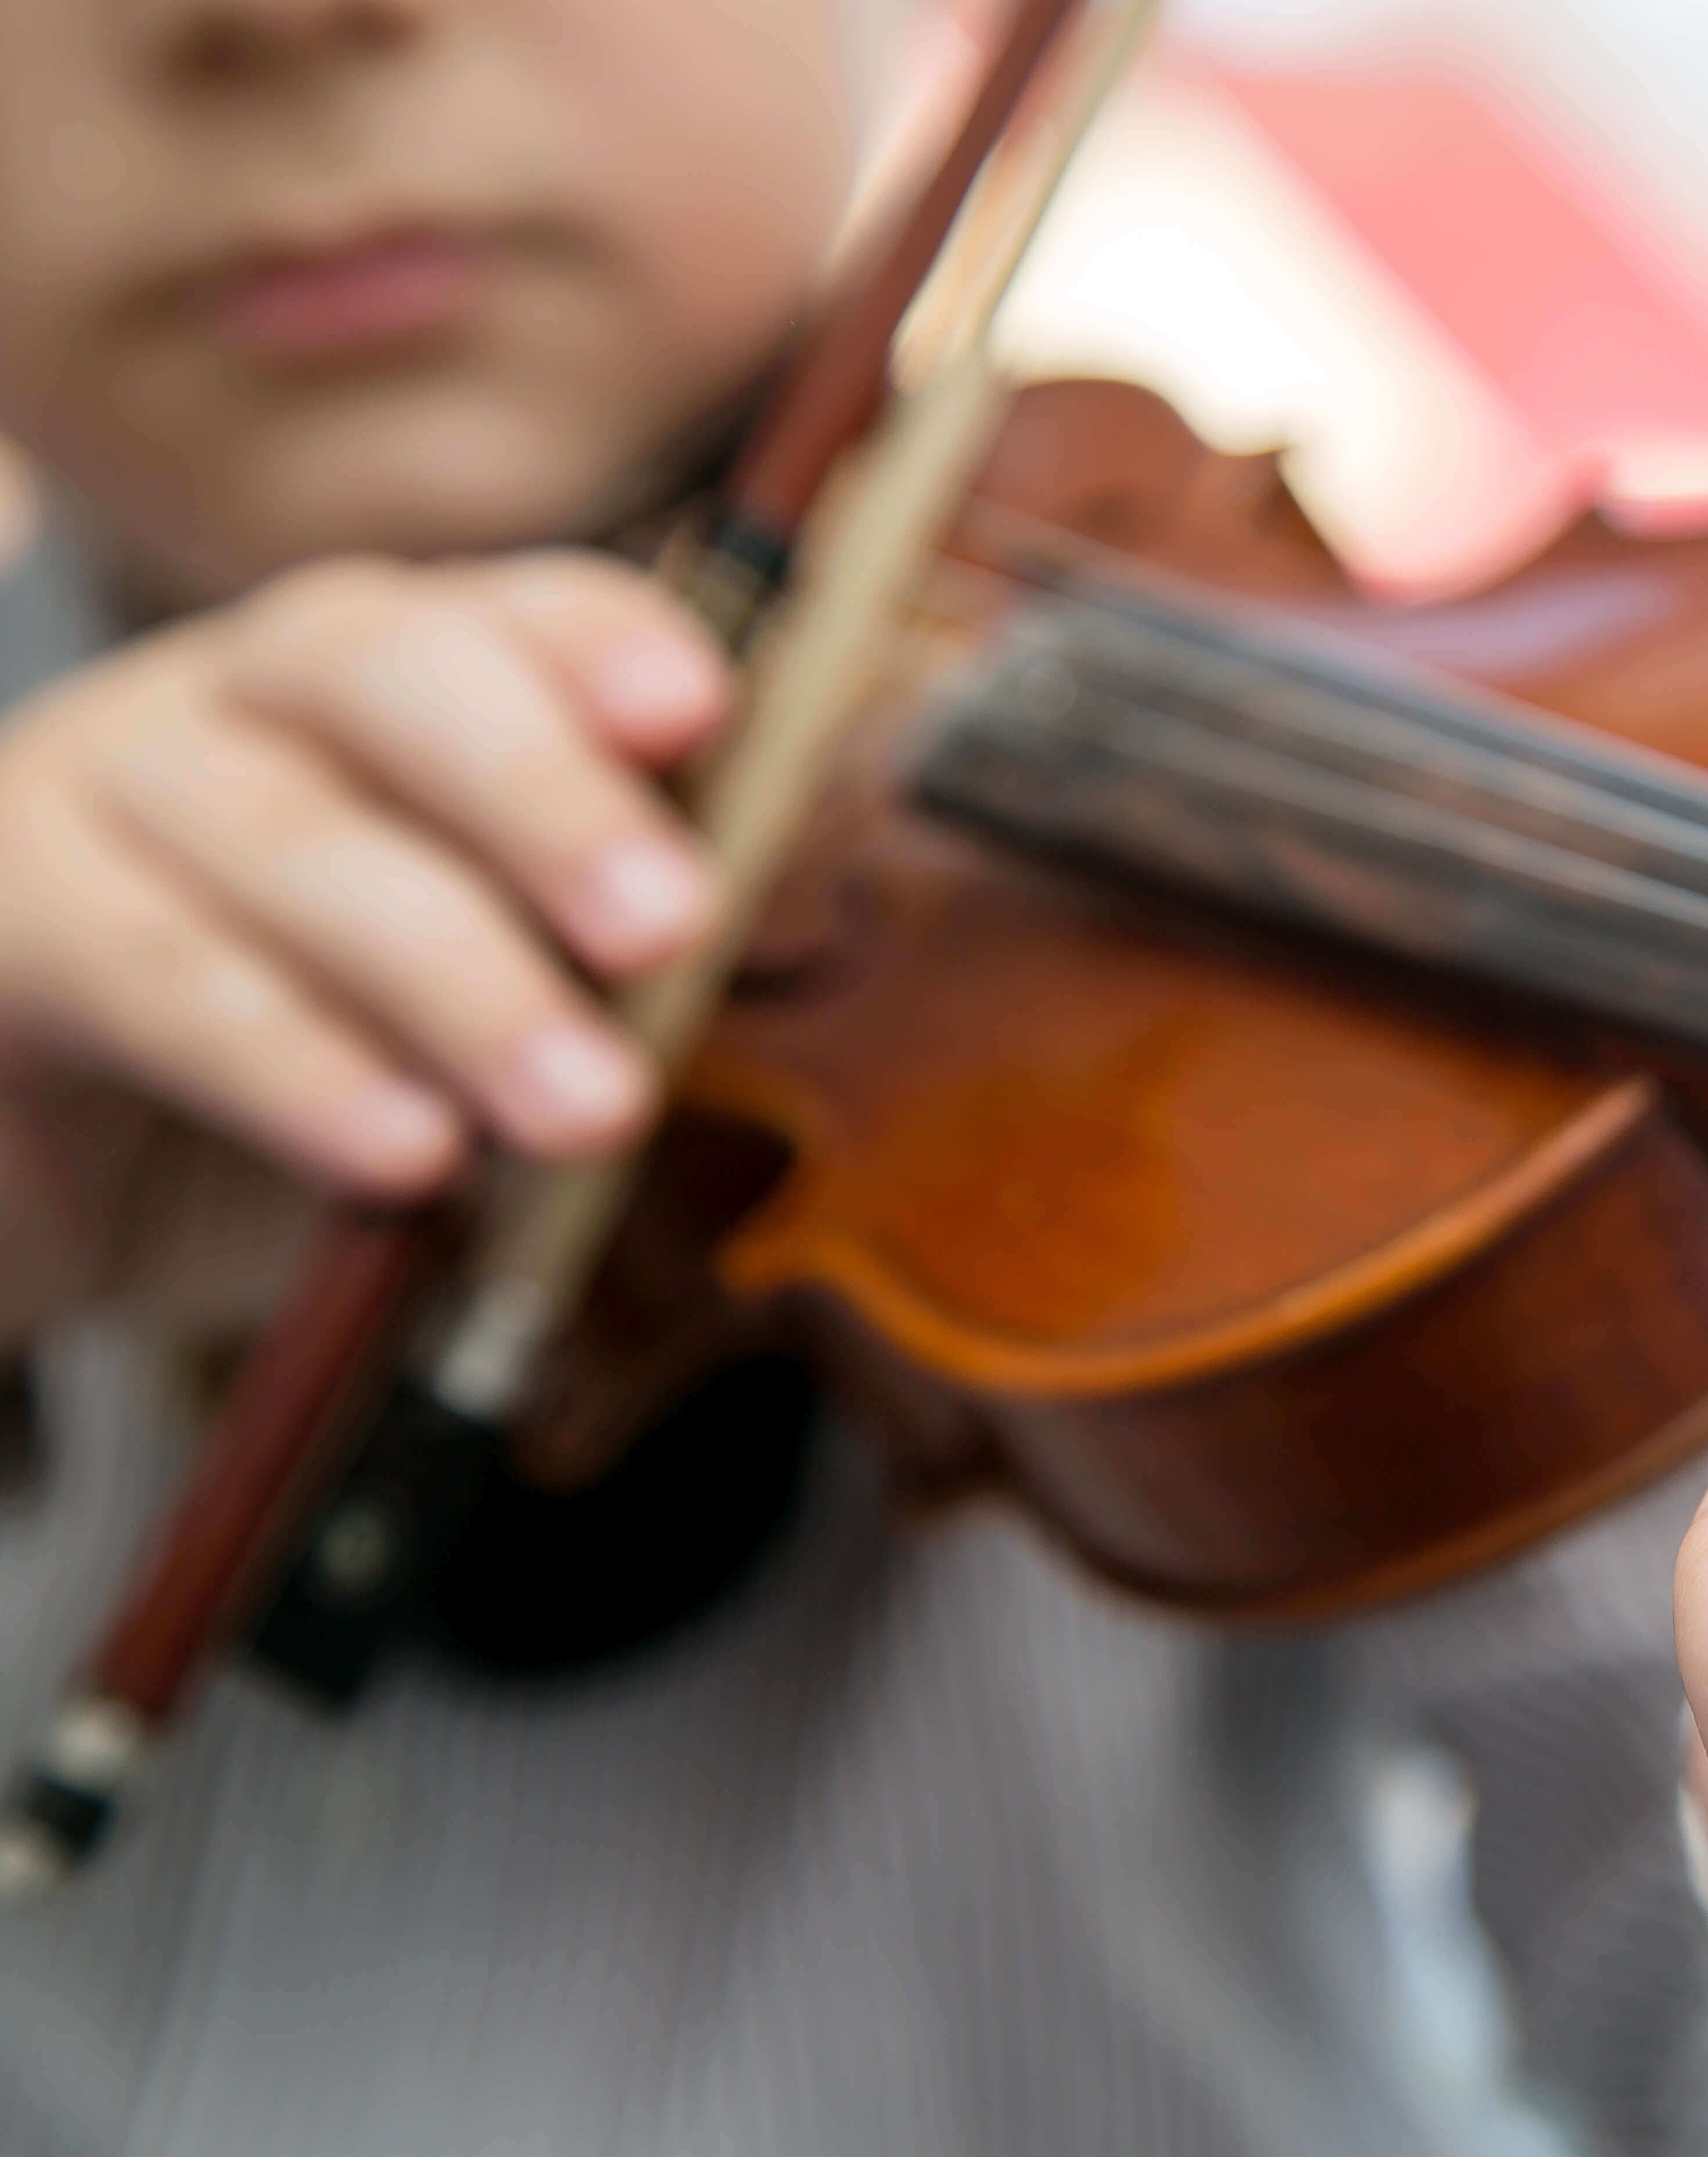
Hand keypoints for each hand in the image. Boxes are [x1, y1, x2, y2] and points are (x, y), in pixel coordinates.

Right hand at [0, 553, 727, 1202]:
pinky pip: (152, 973)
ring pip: (289, 842)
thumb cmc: (316, 1077)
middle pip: (392, 674)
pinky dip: (294, 1065)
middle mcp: (249, 695)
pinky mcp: (0, 915)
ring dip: (460, 982)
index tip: (706, 709)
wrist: (50, 1181)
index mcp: (399, 683)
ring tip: (589, 1110)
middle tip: (670, 925)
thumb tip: (815, 881)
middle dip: (546, 795)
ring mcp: (102, 785)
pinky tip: (405, 1150)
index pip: (515, 612)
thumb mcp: (500, 1009)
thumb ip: (632, 946)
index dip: (606, 641)